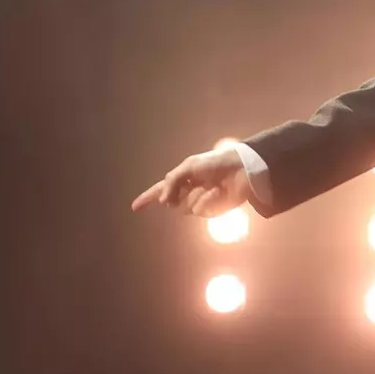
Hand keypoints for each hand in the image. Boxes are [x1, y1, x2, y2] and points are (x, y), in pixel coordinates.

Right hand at [131, 146, 249, 217]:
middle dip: (180, 193)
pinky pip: (200, 210)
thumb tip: (163, 201)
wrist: (239, 169)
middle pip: (172, 203)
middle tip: (196, 182)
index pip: (160, 191)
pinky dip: (208, 200)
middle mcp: (188, 192)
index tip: (134, 207)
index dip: (147, 198)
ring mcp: (200, 202)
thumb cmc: (216, 162)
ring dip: (197, 195)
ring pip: (185, 208)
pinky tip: (219, 191)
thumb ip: (172, 181)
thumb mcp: (190, 166)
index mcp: (182, 179)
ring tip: (212, 185)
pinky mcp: (212, 210)